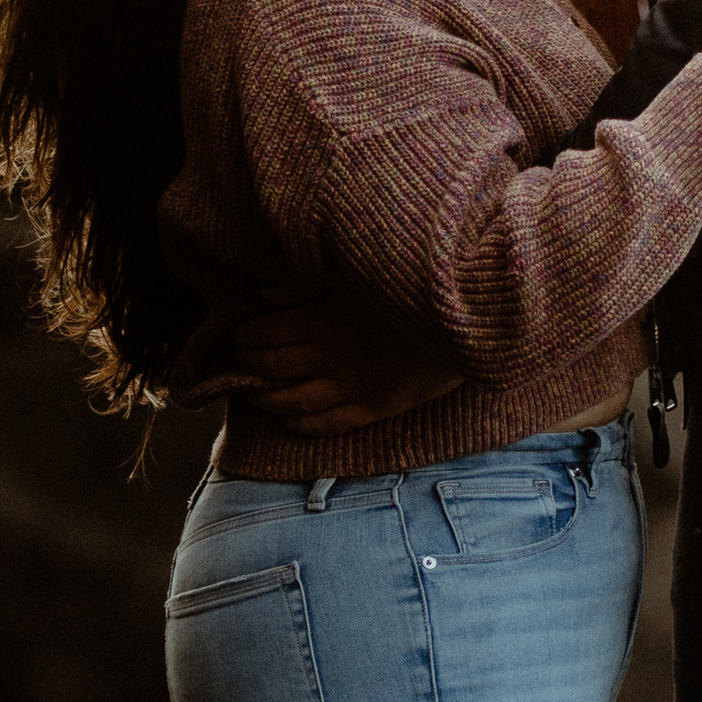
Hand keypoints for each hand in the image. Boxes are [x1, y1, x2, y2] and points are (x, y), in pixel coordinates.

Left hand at [201, 286, 466, 430]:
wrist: (464, 317)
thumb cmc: (407, 287)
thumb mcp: (353, 275)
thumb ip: (306, 284)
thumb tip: (265, 294)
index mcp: (322, 321)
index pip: (267, 333)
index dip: (246, 336)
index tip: (237, 335)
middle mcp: (330, 357)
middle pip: (275, 367)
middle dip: (251, 366)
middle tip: (241, 363)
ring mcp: (352, 386)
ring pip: (296, 401)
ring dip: (270, 400)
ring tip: (257, 396)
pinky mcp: (376, 406)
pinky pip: (332, 423)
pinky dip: (306, 426)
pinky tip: (293, 424)